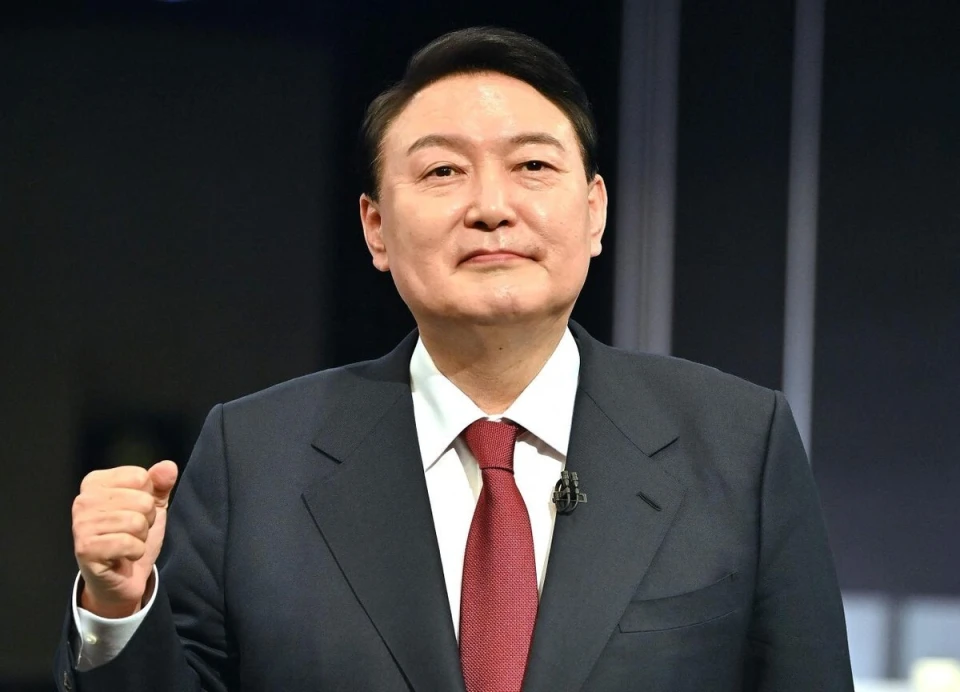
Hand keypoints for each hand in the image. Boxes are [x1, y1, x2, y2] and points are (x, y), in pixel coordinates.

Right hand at [72, 460, 178, 617]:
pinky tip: (124, 556)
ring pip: (136, 522)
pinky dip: (136, 552)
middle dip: (147, 519)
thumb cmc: (133, 535)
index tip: (135, 511)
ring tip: (129, 542)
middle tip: (133, 531)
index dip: (148, 496)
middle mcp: (83, 500)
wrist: (124, 577)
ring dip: (141, 537)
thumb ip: (160, 484)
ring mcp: (81, 525)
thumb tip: (168, 466)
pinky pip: (128, 543)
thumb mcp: (152, 505)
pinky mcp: (85, 549)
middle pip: (141, 500)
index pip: (140, 476)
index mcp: (95, 482)